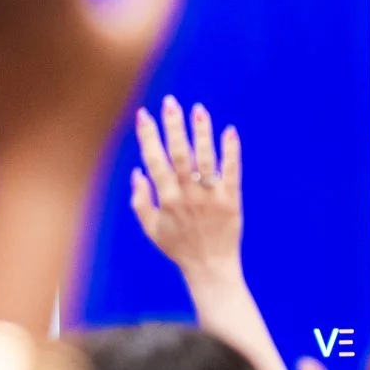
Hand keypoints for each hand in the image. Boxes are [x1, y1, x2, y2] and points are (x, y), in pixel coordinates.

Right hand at [130, 96, 242, 285]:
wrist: (211, 267)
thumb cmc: (179, 247)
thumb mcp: (152, 229)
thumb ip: (141, 201)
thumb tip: (137, 172)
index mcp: (167, 200)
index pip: (155, 161)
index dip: (148, 137)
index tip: (143, 114)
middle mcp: (188, 196)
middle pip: (180, 155)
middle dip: (174, 127)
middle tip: (171, 102)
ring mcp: (211, 197)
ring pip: (206, 159)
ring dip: (201, 133)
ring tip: (198, 109)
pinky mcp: (232, 200)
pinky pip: (232, 172)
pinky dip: (231, 151)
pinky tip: (229, 131)